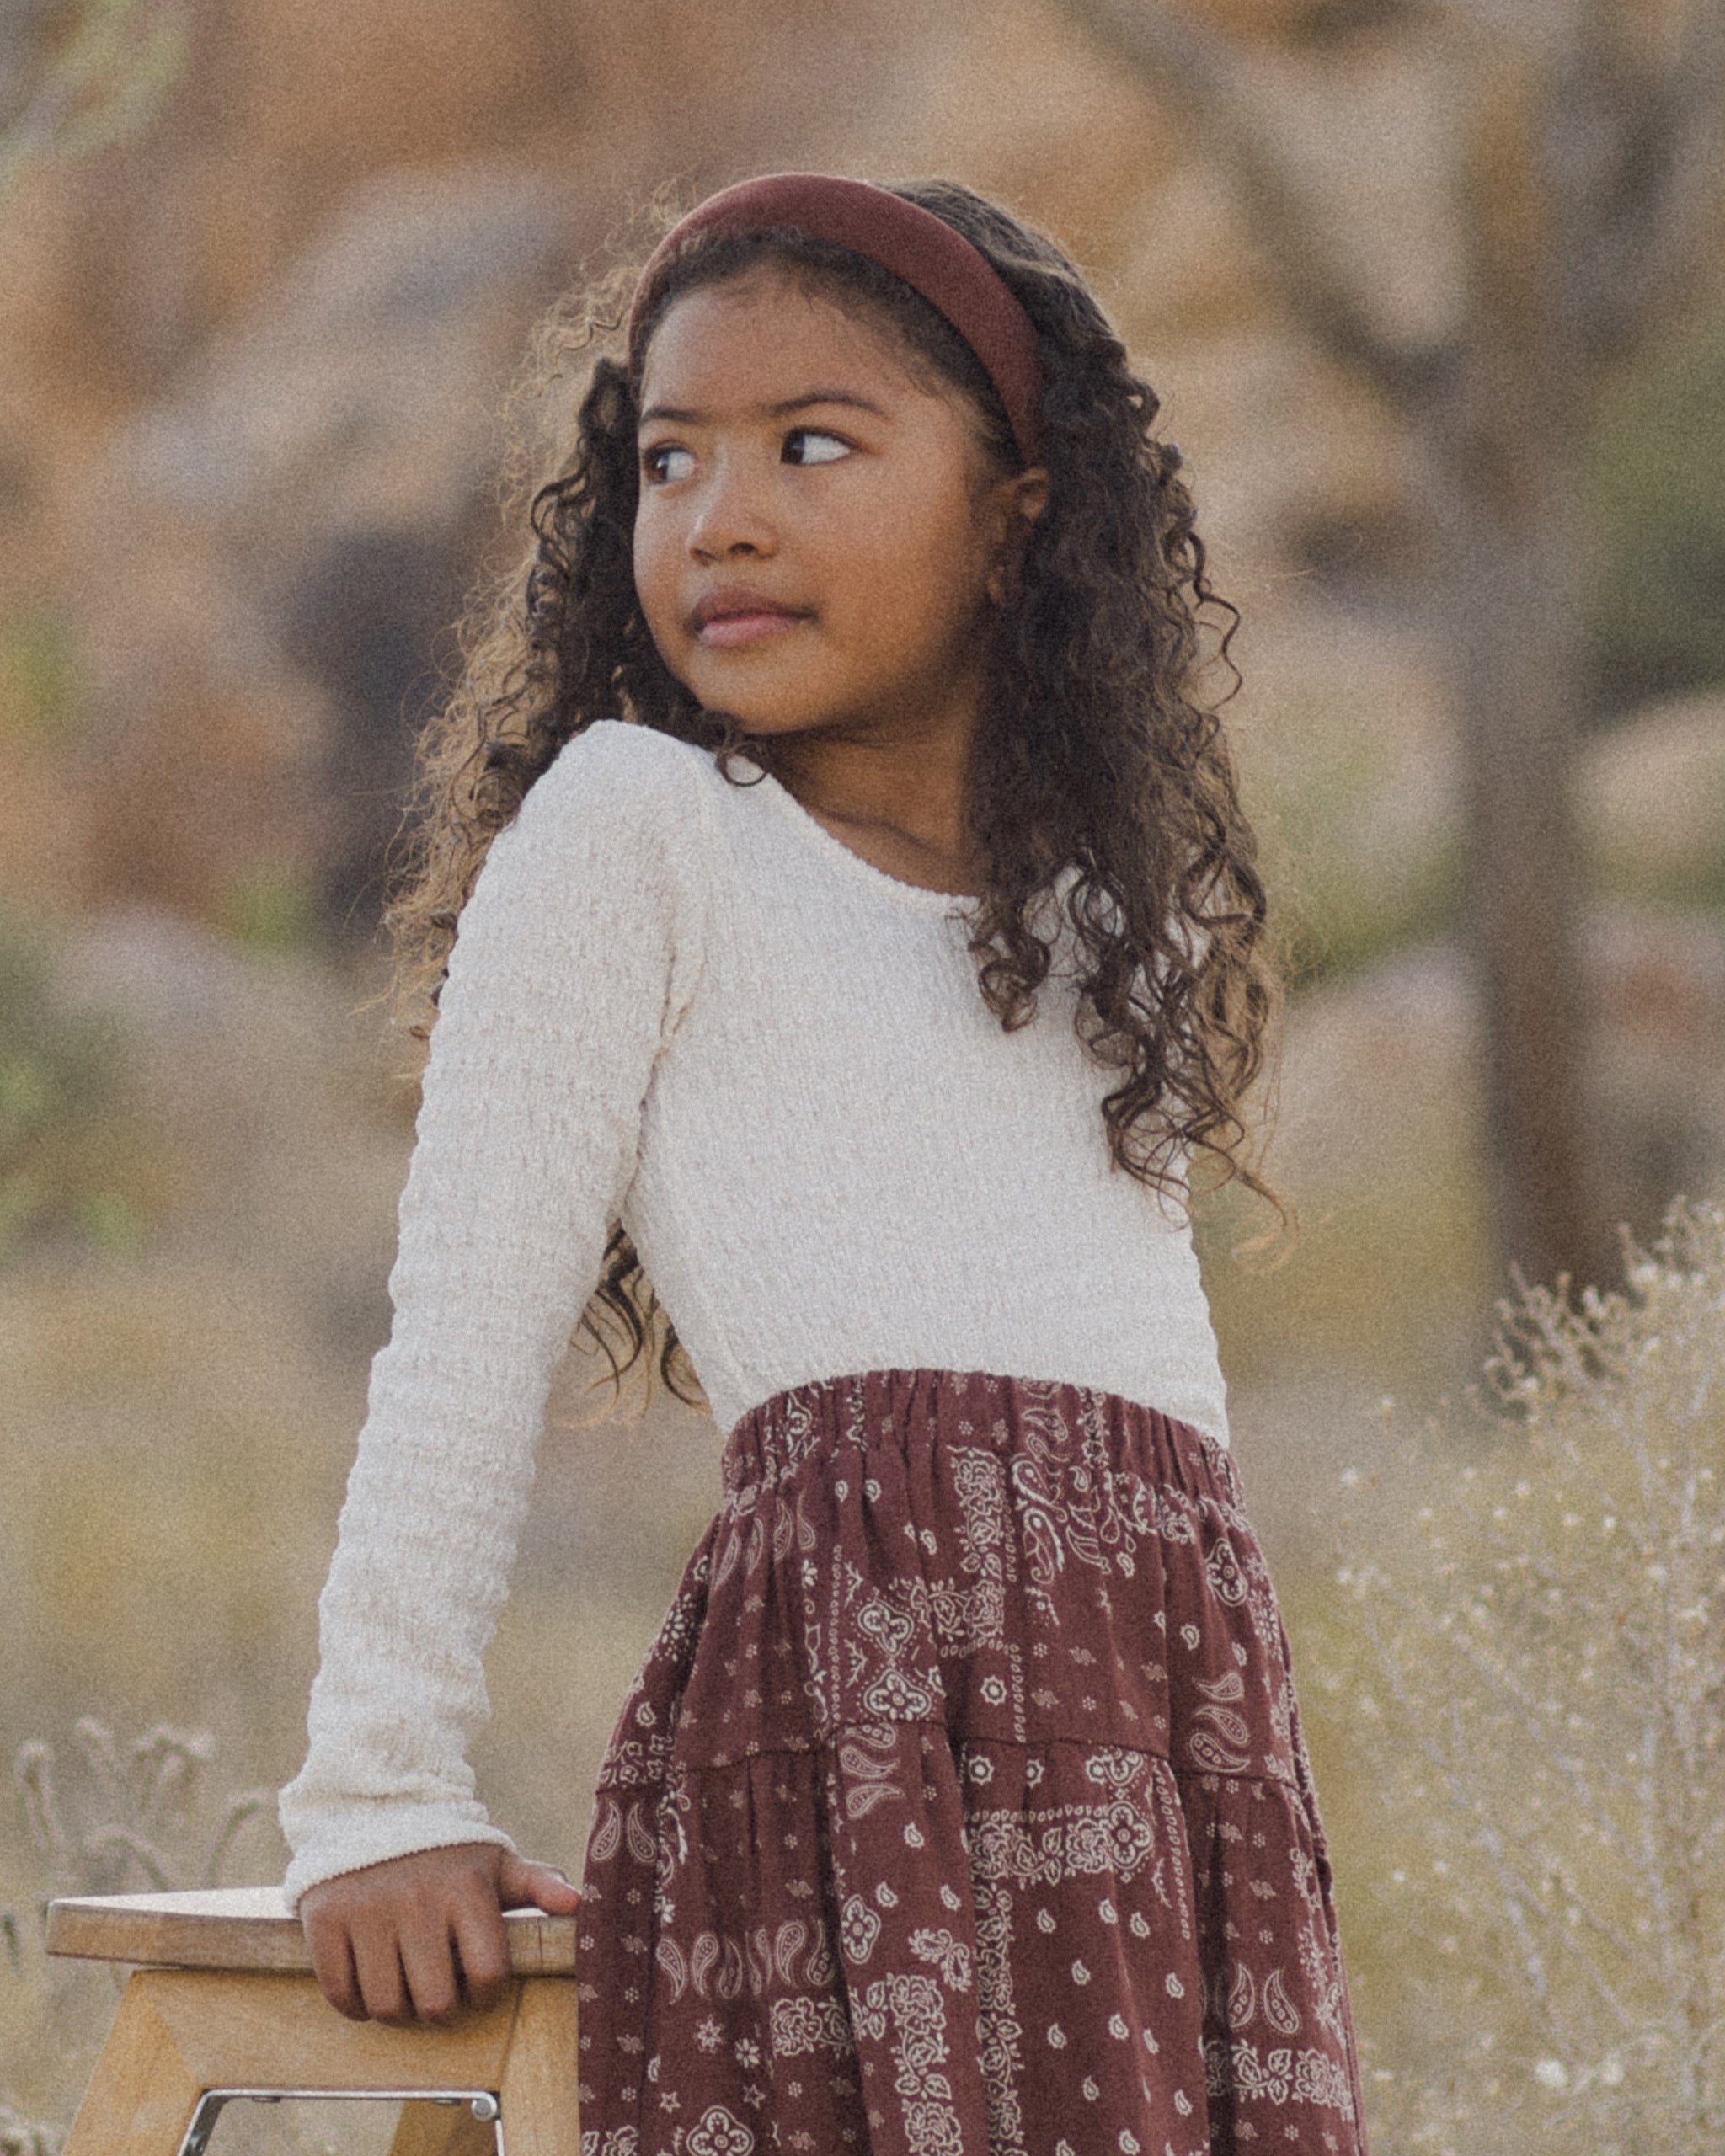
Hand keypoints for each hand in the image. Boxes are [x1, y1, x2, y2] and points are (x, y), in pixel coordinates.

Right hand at [299, 1842, 581, 2025]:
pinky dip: (354, 2004)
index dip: (487, 1994)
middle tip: (439, 1995)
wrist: (373, 1806)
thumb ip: (536, 1884)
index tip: (479, 1985)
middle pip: (436, 2003)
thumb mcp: (494, 1861)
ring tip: (405, 1988)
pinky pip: (340, 1994)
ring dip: (398, 2011)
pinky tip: (368, 1984)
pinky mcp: (325, 1919)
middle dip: (442, 2011)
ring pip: (387, 2006)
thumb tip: (576, 1905)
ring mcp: (367, 1911)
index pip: (489, 1975)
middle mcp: (417, 1900)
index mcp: (466, 1888)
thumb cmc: (445, 1851)